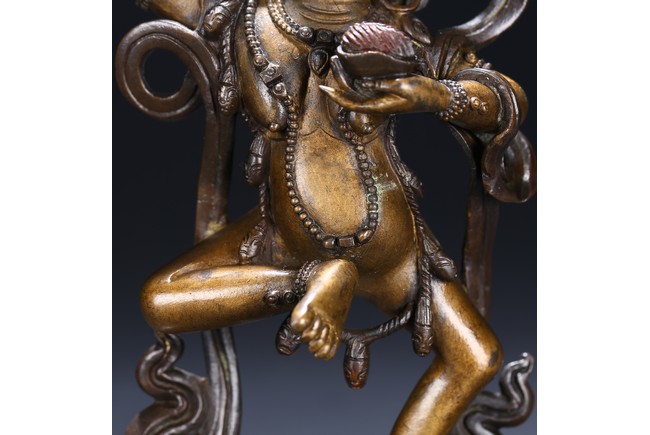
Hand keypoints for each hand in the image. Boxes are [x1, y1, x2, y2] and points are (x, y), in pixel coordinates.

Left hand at [320, 58, 450, 114]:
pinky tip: (352, 67)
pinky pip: (365, 86)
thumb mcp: (403, 86)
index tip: (324, 87)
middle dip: (339, 79)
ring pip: (356, 90)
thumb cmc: (422, 92)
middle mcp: (376, 104)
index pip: (351, 103)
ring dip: (346, 76)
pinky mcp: (384, 92)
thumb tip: (361, 82)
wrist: (436, 97)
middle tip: (333, 60)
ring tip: (338, 60)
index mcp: (378, 106)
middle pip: (351, 95)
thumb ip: (381, 85)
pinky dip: (356, 77)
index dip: (336, 96)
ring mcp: (379, 98)